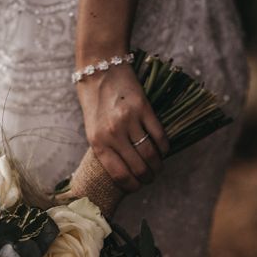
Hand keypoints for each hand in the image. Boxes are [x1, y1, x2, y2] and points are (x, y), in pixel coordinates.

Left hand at [76, 64, 169, 191]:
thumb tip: (124, 171)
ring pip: (151, 154)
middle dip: (147, 178)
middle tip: (150, 178)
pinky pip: (159, 135)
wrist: (99, 69)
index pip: (119, 175)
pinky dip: (164, 147)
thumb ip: (106, 149)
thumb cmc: (94, 102)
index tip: (137, 187)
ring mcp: (129, 121)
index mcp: (98, 142)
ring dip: (158, 165)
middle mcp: (113, 134)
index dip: (132, 186)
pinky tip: (163, 150)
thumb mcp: (92, 129)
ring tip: (158, 167)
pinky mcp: (144, 108)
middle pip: (138, 167)